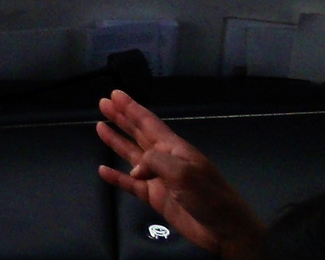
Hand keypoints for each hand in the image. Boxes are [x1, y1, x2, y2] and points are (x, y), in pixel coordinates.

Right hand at [96, 90, 265, 259]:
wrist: (225, 230)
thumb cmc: (210, 196)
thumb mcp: (184, 173)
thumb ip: (155, 162)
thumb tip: (135, 168)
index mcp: (175, 149)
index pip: (149, 123)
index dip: (132, 108)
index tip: (116, 95)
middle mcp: (165, 159)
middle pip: (138, 134)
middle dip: (122, 118)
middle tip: (103, 103)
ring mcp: (159, 178)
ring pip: (132, 155)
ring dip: (117, 142)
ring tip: (100, 127)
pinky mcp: (156, 197)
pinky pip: (130, 185)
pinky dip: (117, 177)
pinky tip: (103, 171)